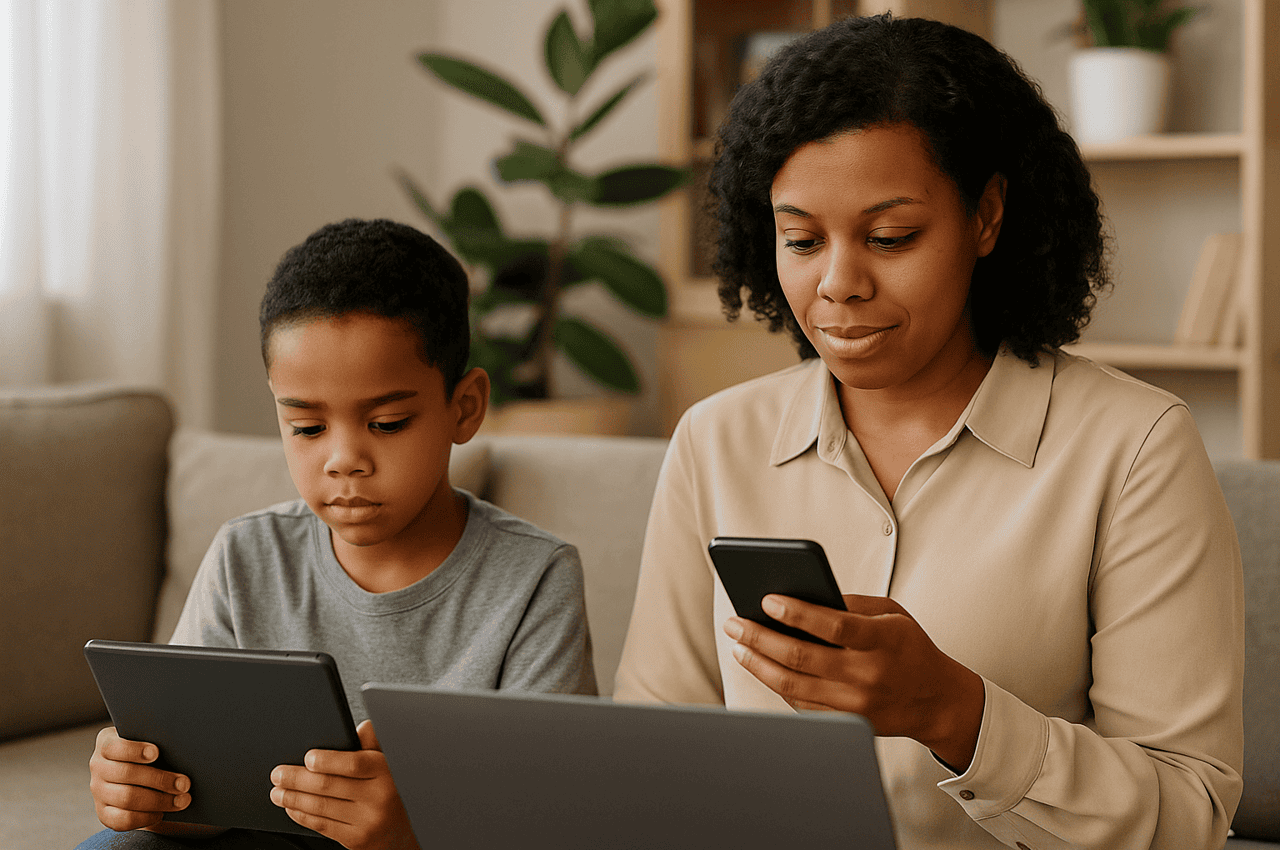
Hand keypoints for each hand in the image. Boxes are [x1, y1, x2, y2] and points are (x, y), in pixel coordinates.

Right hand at [88, 726, 190, 830]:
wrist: (141, 775)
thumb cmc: (151, 752)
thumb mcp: (150, 740)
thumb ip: (157, 739)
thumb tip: (180, 744)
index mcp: (106, 743)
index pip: (114, 746)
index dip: (135, 750)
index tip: (156, 753)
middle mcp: (99, 767)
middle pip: (126, 774)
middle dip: (159, 779)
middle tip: (184, 783)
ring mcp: (99, 791)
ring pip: (127, 798)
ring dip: (158, 801)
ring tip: (182, 800)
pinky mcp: (103, 813)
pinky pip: (122, 820)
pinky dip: (145, 817)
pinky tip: (162, 812)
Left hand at [271, 719, 418, 849]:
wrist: (410, 831)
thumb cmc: (396, 791)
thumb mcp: (392, 762)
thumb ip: (375, 743)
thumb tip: (360, 728)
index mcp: (387, 773)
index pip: (353, 764)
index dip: (327, 761)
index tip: (308, 757)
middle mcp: (379, 798)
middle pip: (329, 786)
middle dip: (297, 779)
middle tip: (278, 774)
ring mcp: (368, 822)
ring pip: (321, 807)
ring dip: (293, 798)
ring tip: (278, 792)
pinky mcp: (357, 840)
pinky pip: (323, 826)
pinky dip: (302, 816)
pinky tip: (292, 808)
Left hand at [724, 593, 985, 770]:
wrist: (935, 701)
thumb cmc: (909, 648)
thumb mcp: (892, 614)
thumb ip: (851, 603)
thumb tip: (801, 596)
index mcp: (883, 640)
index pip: (834, 626)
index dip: (797, 613)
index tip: (767, 600)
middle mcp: (868, 674)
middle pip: (802, 657)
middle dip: (760, 637)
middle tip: (736, 623)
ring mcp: (856, 704)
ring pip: (793, 684)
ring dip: (759, 663)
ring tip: (739, 645)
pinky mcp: (846, 722)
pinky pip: (800, 704)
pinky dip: (776, 684)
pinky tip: (761, 666)